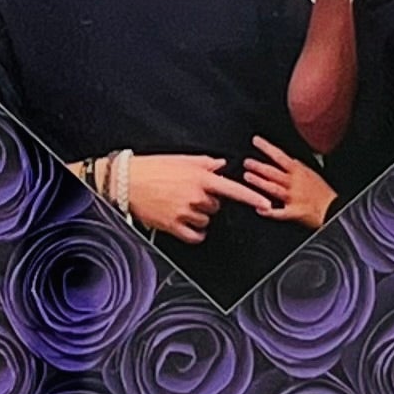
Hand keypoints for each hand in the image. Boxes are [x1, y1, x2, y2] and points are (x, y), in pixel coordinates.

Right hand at [121, 151, 256, 242]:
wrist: (127, 182)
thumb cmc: (152, 168)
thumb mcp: (181, 159)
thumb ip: (205, 162)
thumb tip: (221, 164)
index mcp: (200, 177)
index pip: (233, 189)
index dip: (252, 197)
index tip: (267, 204)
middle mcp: (196, 195)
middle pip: (216, 206)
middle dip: (208, 201)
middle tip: (189, 193)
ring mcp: (185, 212)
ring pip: (205, 220)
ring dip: (198, 214)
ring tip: (179, 203)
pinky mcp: (174, 225)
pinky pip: (195, 234)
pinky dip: (194, 231)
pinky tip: (185, 222)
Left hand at [240, 136, 335, 228]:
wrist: (335, 210)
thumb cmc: (323, 192)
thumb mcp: (312, 173)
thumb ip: (297, 168)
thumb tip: (286, 160)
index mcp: (299, 171)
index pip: (280, 155)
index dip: (267, 147)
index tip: (255, 140)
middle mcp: (295, 183)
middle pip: (274, 172)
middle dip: (258, 166)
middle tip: (246, 161)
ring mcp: (293, 198)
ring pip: (273, 188)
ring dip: (260, 183)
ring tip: (247, 177)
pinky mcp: (294, 212)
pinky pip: (279, 213)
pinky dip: (269, 211)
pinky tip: (259, 209)